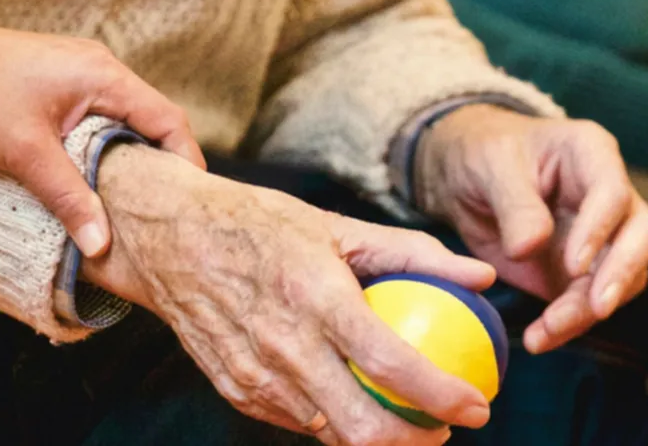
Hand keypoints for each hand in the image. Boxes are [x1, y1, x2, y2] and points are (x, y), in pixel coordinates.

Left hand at [0, 18, 204, 257]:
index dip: (186, 162)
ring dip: (129, 157)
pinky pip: (99, 117)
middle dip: (160, 165)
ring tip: (131, 202)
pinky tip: (92, 177)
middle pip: (151, 120)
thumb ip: (69, 197)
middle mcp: (100, 68)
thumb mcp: (25, 153)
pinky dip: (104, 147)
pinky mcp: (59, 82)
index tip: (189, 203)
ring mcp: (79, 72)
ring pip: (123, 120)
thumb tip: (101, 245)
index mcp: (104, 76)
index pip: (168, 120)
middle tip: (163, 211)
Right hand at [84, 145, 497, 445]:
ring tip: (398, 414)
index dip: (444, 397)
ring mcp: (254, 375)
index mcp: (315, 297)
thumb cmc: (255, 224)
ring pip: (329, 434)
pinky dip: (329, 419)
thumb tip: (480, 275)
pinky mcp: (235, 389)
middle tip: (442, 427)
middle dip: (416, 443)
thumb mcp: (333, 225)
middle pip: (363, 429)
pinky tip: (344, 395)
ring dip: (374, 436)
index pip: (392, 365)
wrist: (168, 238)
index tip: (478, 405)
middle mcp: (284, 345)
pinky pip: (295, 421)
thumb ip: (411, 252)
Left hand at [416, 104, 647, 352]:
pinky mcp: (578, 271)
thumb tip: (529, 248)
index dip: (599, 230)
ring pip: (618, 278)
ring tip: (548, 331)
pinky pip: (585, 302)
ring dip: (588, 310)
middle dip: (619, 275)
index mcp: (590, 154)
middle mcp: (607, 197)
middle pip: (638, 238)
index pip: (612, 193)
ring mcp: (598, 237)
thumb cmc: (482, 154)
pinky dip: (567, 324)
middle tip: (595, 308)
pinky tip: (540, 338)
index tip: (573, 264)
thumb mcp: (490, 167)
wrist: (462, 177)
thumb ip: (514, 205)